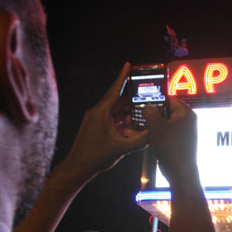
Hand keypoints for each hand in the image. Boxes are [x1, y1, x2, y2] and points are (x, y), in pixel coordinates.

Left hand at [65, 63, 147, 178]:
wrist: (78, 167)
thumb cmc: (96, 157)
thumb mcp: (122, 148)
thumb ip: (140, 140)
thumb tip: (153, 134)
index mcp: (101, 112)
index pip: (114, 90)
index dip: (122, 77)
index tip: (128, 65)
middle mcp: (96, 113)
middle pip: (116, 101)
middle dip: (130, 100)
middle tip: (143, 99)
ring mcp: (94, 120)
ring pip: (114, 111)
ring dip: (126, 113)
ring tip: (139, 116)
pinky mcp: (94, 127)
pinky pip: (110, 119)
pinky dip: (120, 121)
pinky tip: (129, 127)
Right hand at [142, 96, 197, 182]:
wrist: (179, 171)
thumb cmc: (172, 147)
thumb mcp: (157, 126)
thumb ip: (150, 112)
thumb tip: (146, 106)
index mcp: (185, 114)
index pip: (170, 100)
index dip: (156, 99)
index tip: (143, 100)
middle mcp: (185, 122)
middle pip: (165, 112)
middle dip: (149, 113)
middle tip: (135, 112)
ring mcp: (181, 133)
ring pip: (161, 124)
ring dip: (147, 123)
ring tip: (131, 123)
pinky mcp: (175, 143)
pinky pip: (162, 134)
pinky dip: (151, 133)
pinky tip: (136, 134)